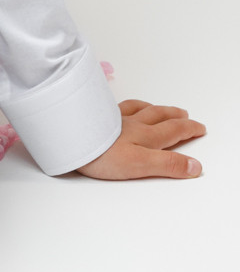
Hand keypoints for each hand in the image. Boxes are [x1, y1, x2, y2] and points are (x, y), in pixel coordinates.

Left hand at [76, 99, 205, 179]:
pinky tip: (125, 106)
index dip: (189, 129)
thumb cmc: (102, 154)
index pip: (173, 131)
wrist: (70, 138)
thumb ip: (168, 165)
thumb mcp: (140, 165)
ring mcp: (114, 118)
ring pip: (140, 109)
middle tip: (185, 114)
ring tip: (160, 107)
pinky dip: (128, 105)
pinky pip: (118, 106)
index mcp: (145, 137)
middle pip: (159, 117)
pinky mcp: (97, 116)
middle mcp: (132, 124)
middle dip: (175, 116)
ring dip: (154, 108)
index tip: (200, 127)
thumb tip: (195, 166)